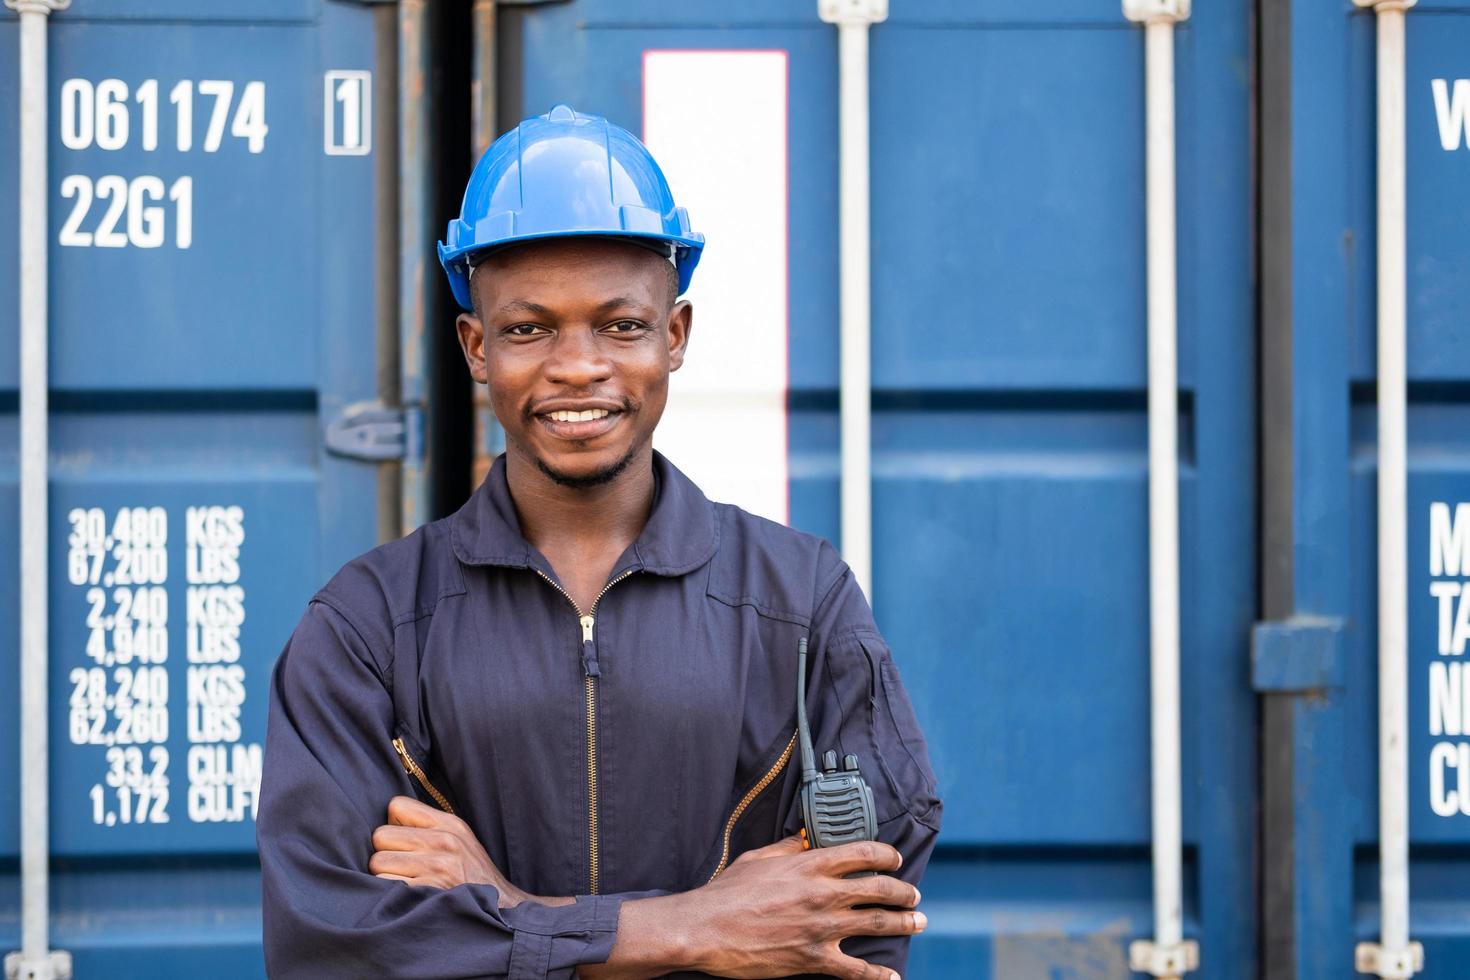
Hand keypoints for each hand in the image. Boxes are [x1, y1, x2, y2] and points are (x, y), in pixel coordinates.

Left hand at [369, 796, 571, 907]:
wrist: (504, 909)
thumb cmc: (472, 875)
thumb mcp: (460, 839)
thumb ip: (430, 827)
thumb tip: (388, 824)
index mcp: (449, 823)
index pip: (396, 805)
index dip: (394, 824)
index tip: (403, 842)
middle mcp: (444, 840)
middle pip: (380, 835)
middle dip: (385, 852)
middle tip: (401, 867)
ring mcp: (437, 866)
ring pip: (377, 862)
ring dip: (384, 876)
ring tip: (404, 883)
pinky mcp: (429, 892)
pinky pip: (385, 885)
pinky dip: (387, 895)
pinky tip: (405, 898)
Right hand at [605, 836, 923, 979]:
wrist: (705, 929)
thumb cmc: (727, 892)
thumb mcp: (758, 858)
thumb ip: (788, 848)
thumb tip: (808, 838)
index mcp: (809, 865)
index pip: (863, 853)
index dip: (887, 855)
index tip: (895, 859)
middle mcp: (822, 894)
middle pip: (879, 888)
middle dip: (903, 891)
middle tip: (913, 895)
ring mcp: (820, 928)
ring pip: (877, 923)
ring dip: (903, 923)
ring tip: (918, 922)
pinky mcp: (813, 959)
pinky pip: (855, 970)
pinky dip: (878, 977)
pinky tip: (893, 978)